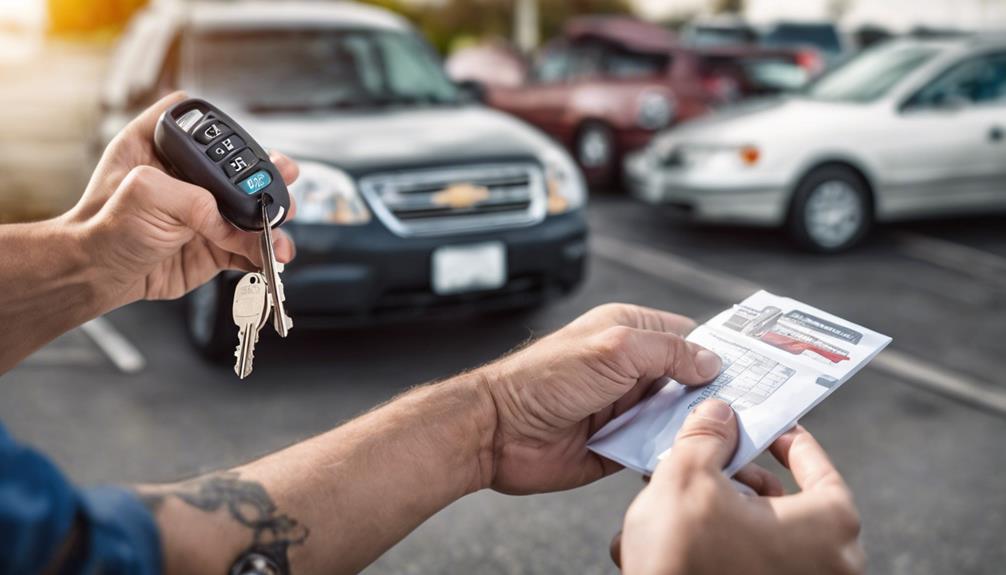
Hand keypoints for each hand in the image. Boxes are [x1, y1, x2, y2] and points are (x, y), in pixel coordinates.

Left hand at [62, 92, 297, 310]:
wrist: (98, 276)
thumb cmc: (102, 228)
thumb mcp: (143, 195)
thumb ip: (192, 199)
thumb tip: (230, 220)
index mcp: (165, 147)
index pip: (206, 127)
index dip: (228, 134)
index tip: (245, 152)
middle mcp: (190, 177)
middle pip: (243, 169)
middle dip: (271, 177)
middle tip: (284, 181)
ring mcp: (206, 213)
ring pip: (254, 212)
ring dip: (273, 222)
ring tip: (278, 234)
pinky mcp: (215, 246)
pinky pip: (249, 248)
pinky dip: (264, 254)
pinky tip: (270, 257)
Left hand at [481, 303, 722, 493]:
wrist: (498, 431)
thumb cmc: (542, 379)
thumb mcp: (614, 349)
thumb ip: (667, 351)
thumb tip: (711, 360)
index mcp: (628, 333)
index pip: (686, 337)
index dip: (716, 352)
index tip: (752, 369)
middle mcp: (628, 370)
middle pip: (687, 382)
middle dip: (711, 395)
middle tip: (745, 408)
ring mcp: (624, 408)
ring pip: (675, 418)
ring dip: (690, 427)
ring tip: (720, 435)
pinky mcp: (617, 444)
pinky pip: (655, 449)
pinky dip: (668, 453)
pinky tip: (685, 455)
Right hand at [615, 401, 863, 574]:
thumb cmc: (684, 564)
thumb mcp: (687, 477)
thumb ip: (708, 435)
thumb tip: (719, 414)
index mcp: (829, 526)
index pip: (818, 466)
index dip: (789, 441)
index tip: (771, 429)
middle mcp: (830, 567)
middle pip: (789, 503)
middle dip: (744, 480)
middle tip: (714, 462)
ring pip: (767, 537)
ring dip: (726, 514)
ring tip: (682, 501)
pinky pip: (755, 567)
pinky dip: (724, 549)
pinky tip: (681, 537)